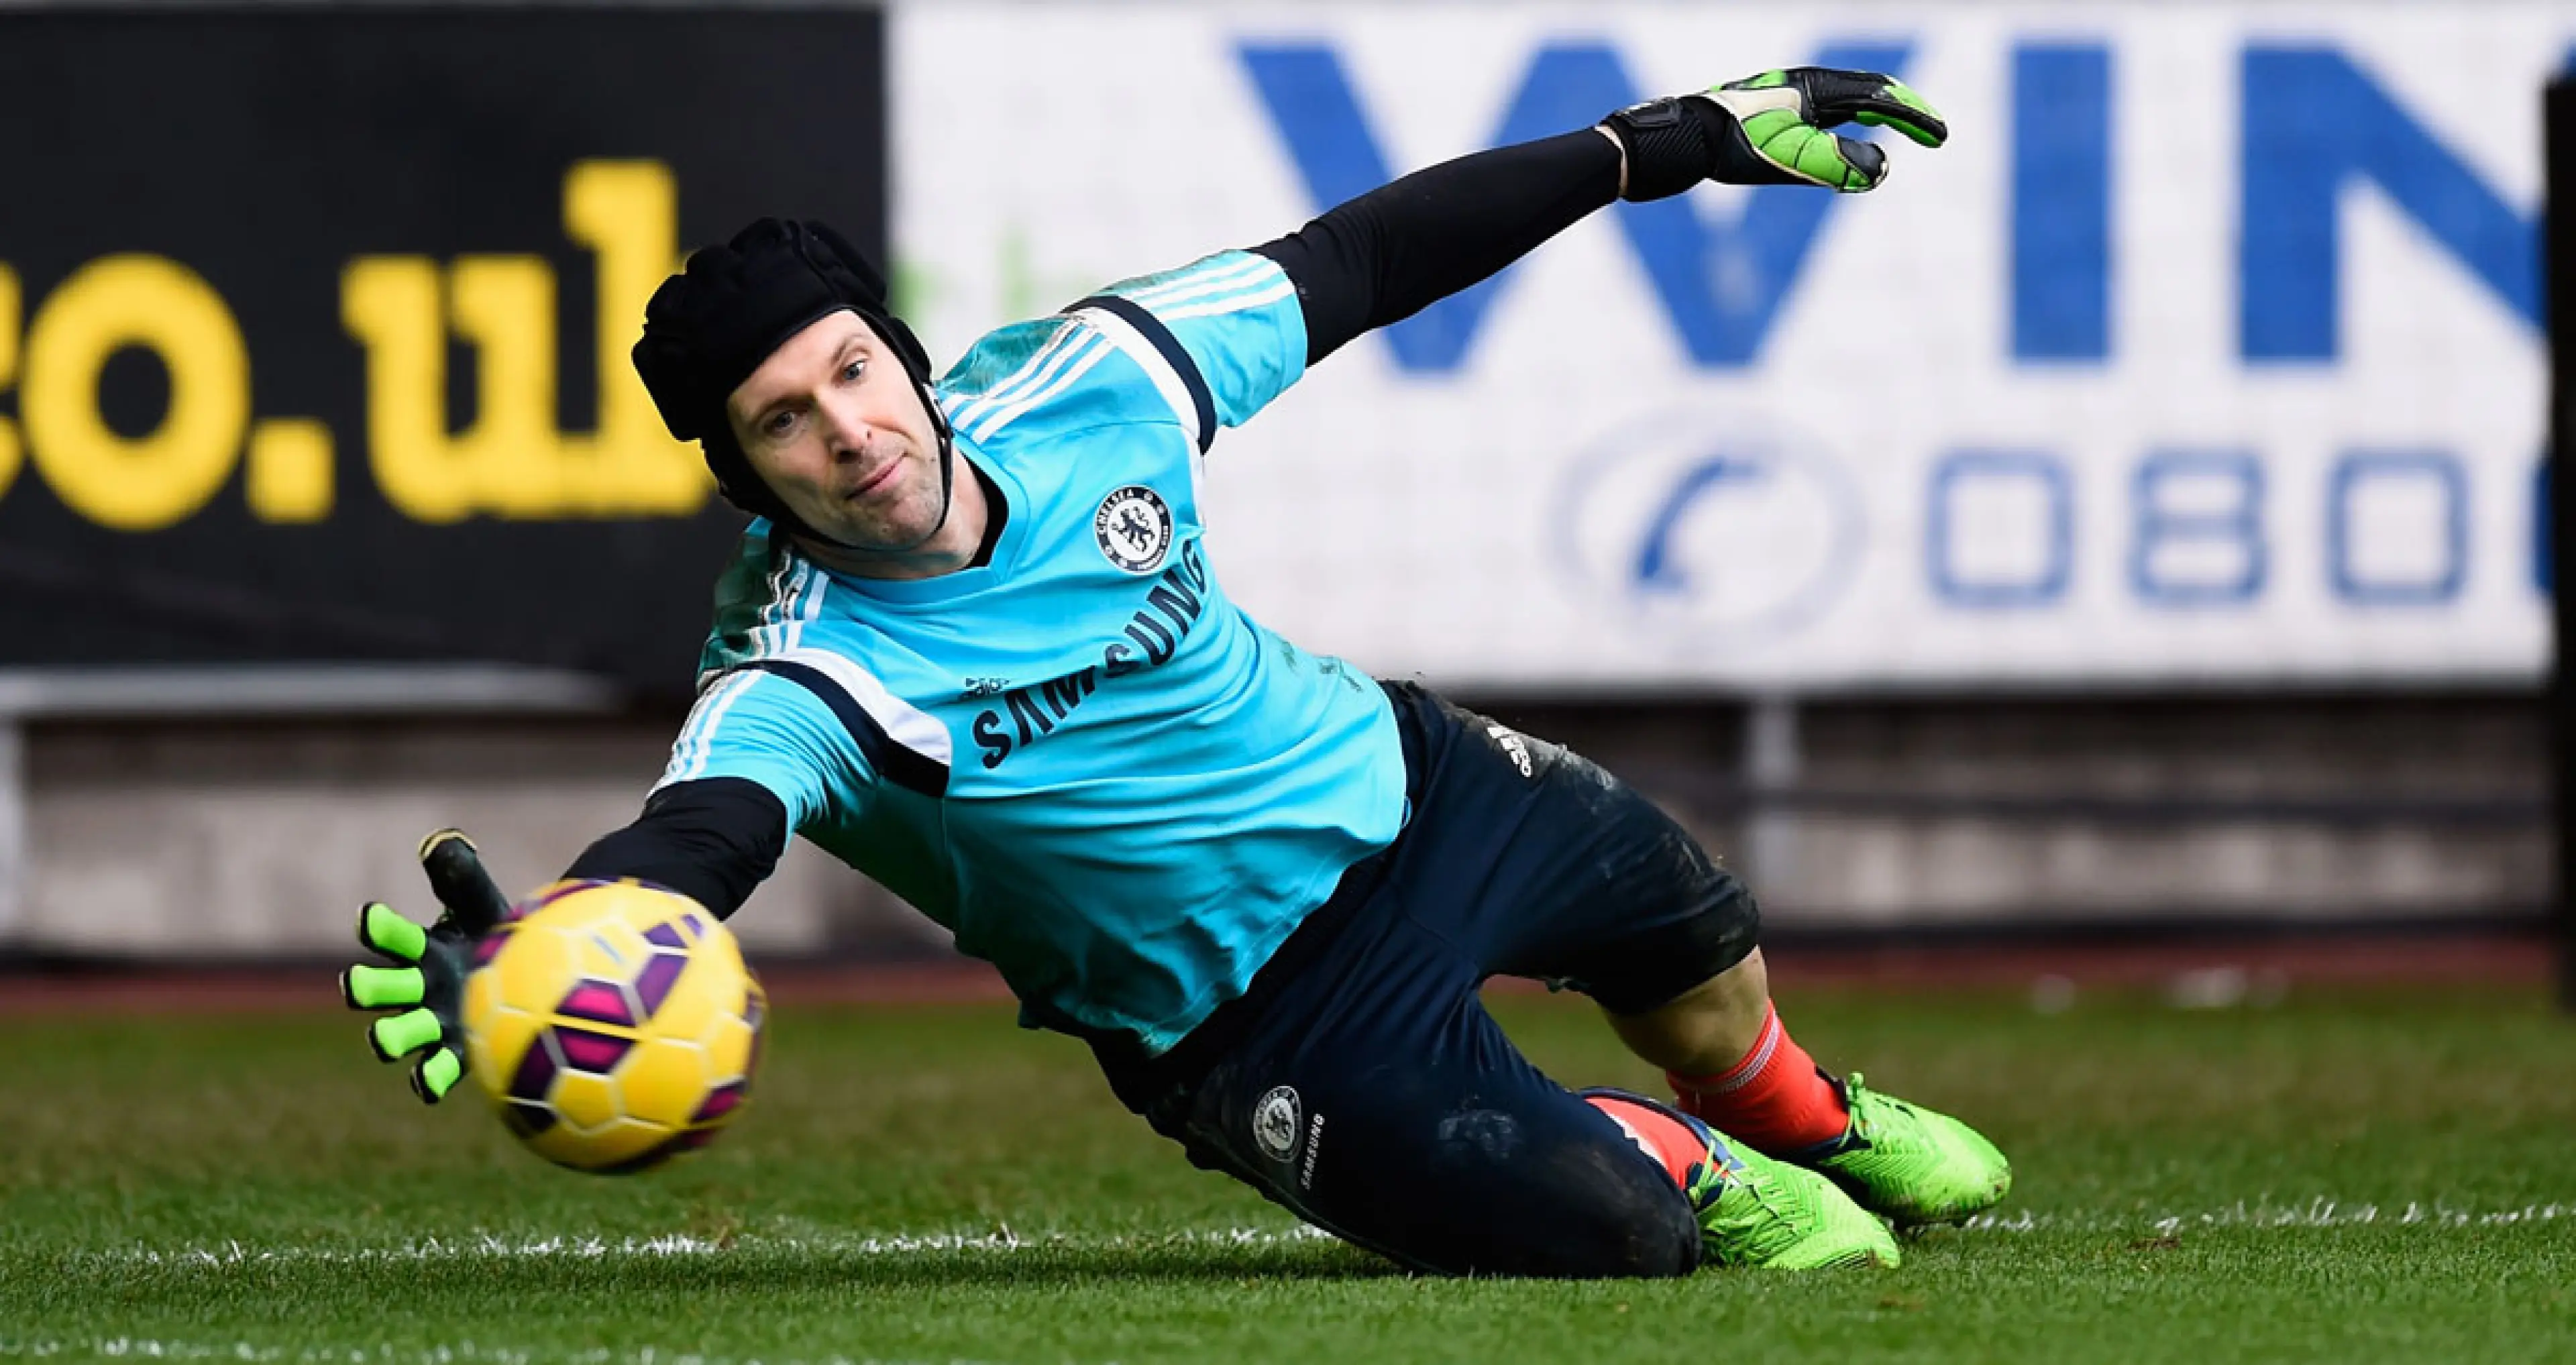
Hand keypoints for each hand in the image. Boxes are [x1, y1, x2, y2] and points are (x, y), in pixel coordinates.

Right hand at [339, 829, 514, 1102]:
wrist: (529, 973)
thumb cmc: (498, 934)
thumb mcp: (483, 903)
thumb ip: (461, 877)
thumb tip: (442, 843)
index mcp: (420, 947)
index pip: (393, 934)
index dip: (380, 926)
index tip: (369, 916)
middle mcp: (416, 986)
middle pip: (383, 987)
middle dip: (367, 988)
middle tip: (354, 985)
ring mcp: (430, 1021)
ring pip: (400, 1031)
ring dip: (387, 1037)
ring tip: (380, 1042)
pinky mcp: (452, 1052)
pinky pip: (436, 1069)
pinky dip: (427, 1078)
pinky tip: (425, 1087)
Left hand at [1697, 68, 1946, 191]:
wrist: (1687, 136)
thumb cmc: (1737, 146)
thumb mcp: (1793, 158)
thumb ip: (1839, 163)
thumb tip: (1882, 170)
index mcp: (1818, 88)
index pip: (1881, 98)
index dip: (1915, 118)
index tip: (1942, 137)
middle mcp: (1808, 85)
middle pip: (1872, 92)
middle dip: (1906, 112)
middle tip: (1934, 135)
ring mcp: (1792, 96)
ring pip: (1849, 100)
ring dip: (1881, 114)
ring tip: (1904, 130)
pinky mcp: (1777, 110)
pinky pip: (1827, 112)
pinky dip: (1852, 121)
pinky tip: (1848, 137)